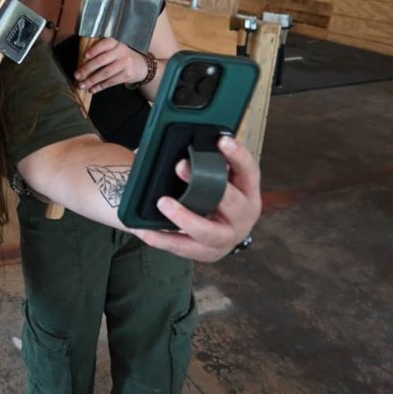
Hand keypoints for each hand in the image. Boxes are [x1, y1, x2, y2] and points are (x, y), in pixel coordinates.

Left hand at [74, 38, 148, 91]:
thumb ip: (101, 52)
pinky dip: (100, 86)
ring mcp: (125, 63)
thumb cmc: (121, 56)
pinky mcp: (127, 74)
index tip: (84, 56)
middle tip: (77, 75)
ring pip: (105, 73)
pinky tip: (92, 89)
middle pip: (102, 60)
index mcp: (115, 42)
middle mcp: (121, 51)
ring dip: (92, 80)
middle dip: (87, 69)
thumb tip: (81, 63)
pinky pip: (111, 82)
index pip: (104, 44)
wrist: (142, 65)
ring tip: (81, 85)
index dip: (94, 50)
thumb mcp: (114, 49)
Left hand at [127, 135, 260, 261]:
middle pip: (231, 202)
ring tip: (163, 203)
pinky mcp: (207, 253)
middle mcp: (243, 216)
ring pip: (209, 232)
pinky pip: (183, 247)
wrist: (213, 227)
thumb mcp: (216, 177)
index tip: (222, 140)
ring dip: (185, 218)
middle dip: (206, 183)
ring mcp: (226, 238)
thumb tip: (169, 143)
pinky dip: (161, 238)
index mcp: (248, 190)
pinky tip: (143, 229)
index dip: (238, 155)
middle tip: (180, 166)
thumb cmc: (212, 193)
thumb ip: (204, 162)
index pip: (249, 170)